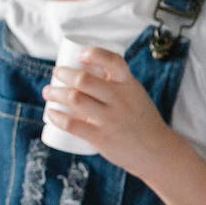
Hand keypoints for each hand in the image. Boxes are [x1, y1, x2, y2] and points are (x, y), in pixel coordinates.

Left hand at [41, 47, 179, 176]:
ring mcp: (110, 119)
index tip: (80, 55)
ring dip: (55, 93)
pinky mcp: (101, 137)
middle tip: (56, 74)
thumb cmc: (141, 119)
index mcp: (130, 85)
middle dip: (63, 73)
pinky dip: (57, 117)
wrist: (156, 150)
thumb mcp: (136, 95)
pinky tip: (50, 113)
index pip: (113, 61)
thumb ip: (116, 84)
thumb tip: (86, 71)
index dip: (94, 54)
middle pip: (84, 80)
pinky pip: (72, 124)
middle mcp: (120, 99)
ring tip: (48, 92)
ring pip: (74, 99)